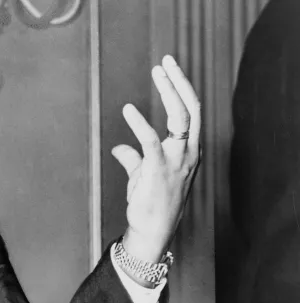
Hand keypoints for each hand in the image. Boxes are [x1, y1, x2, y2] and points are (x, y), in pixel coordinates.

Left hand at [111, 55, 200, 262]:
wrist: (152, 230)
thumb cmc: (149, 203)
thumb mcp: (142, 176)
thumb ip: (133, 159)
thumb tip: (120, 148)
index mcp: (188, 150)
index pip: (191, 112)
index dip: (182, 89)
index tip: (170, 70)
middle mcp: (188, 152)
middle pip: (192, 108)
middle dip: (181, 82)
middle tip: (167, 62)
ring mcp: (177, 161)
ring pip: (181, 118)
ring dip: (170, 92)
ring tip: (158, 72)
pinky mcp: (159, 170)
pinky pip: (152, 141)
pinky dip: (140, 123)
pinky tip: (128, 109)